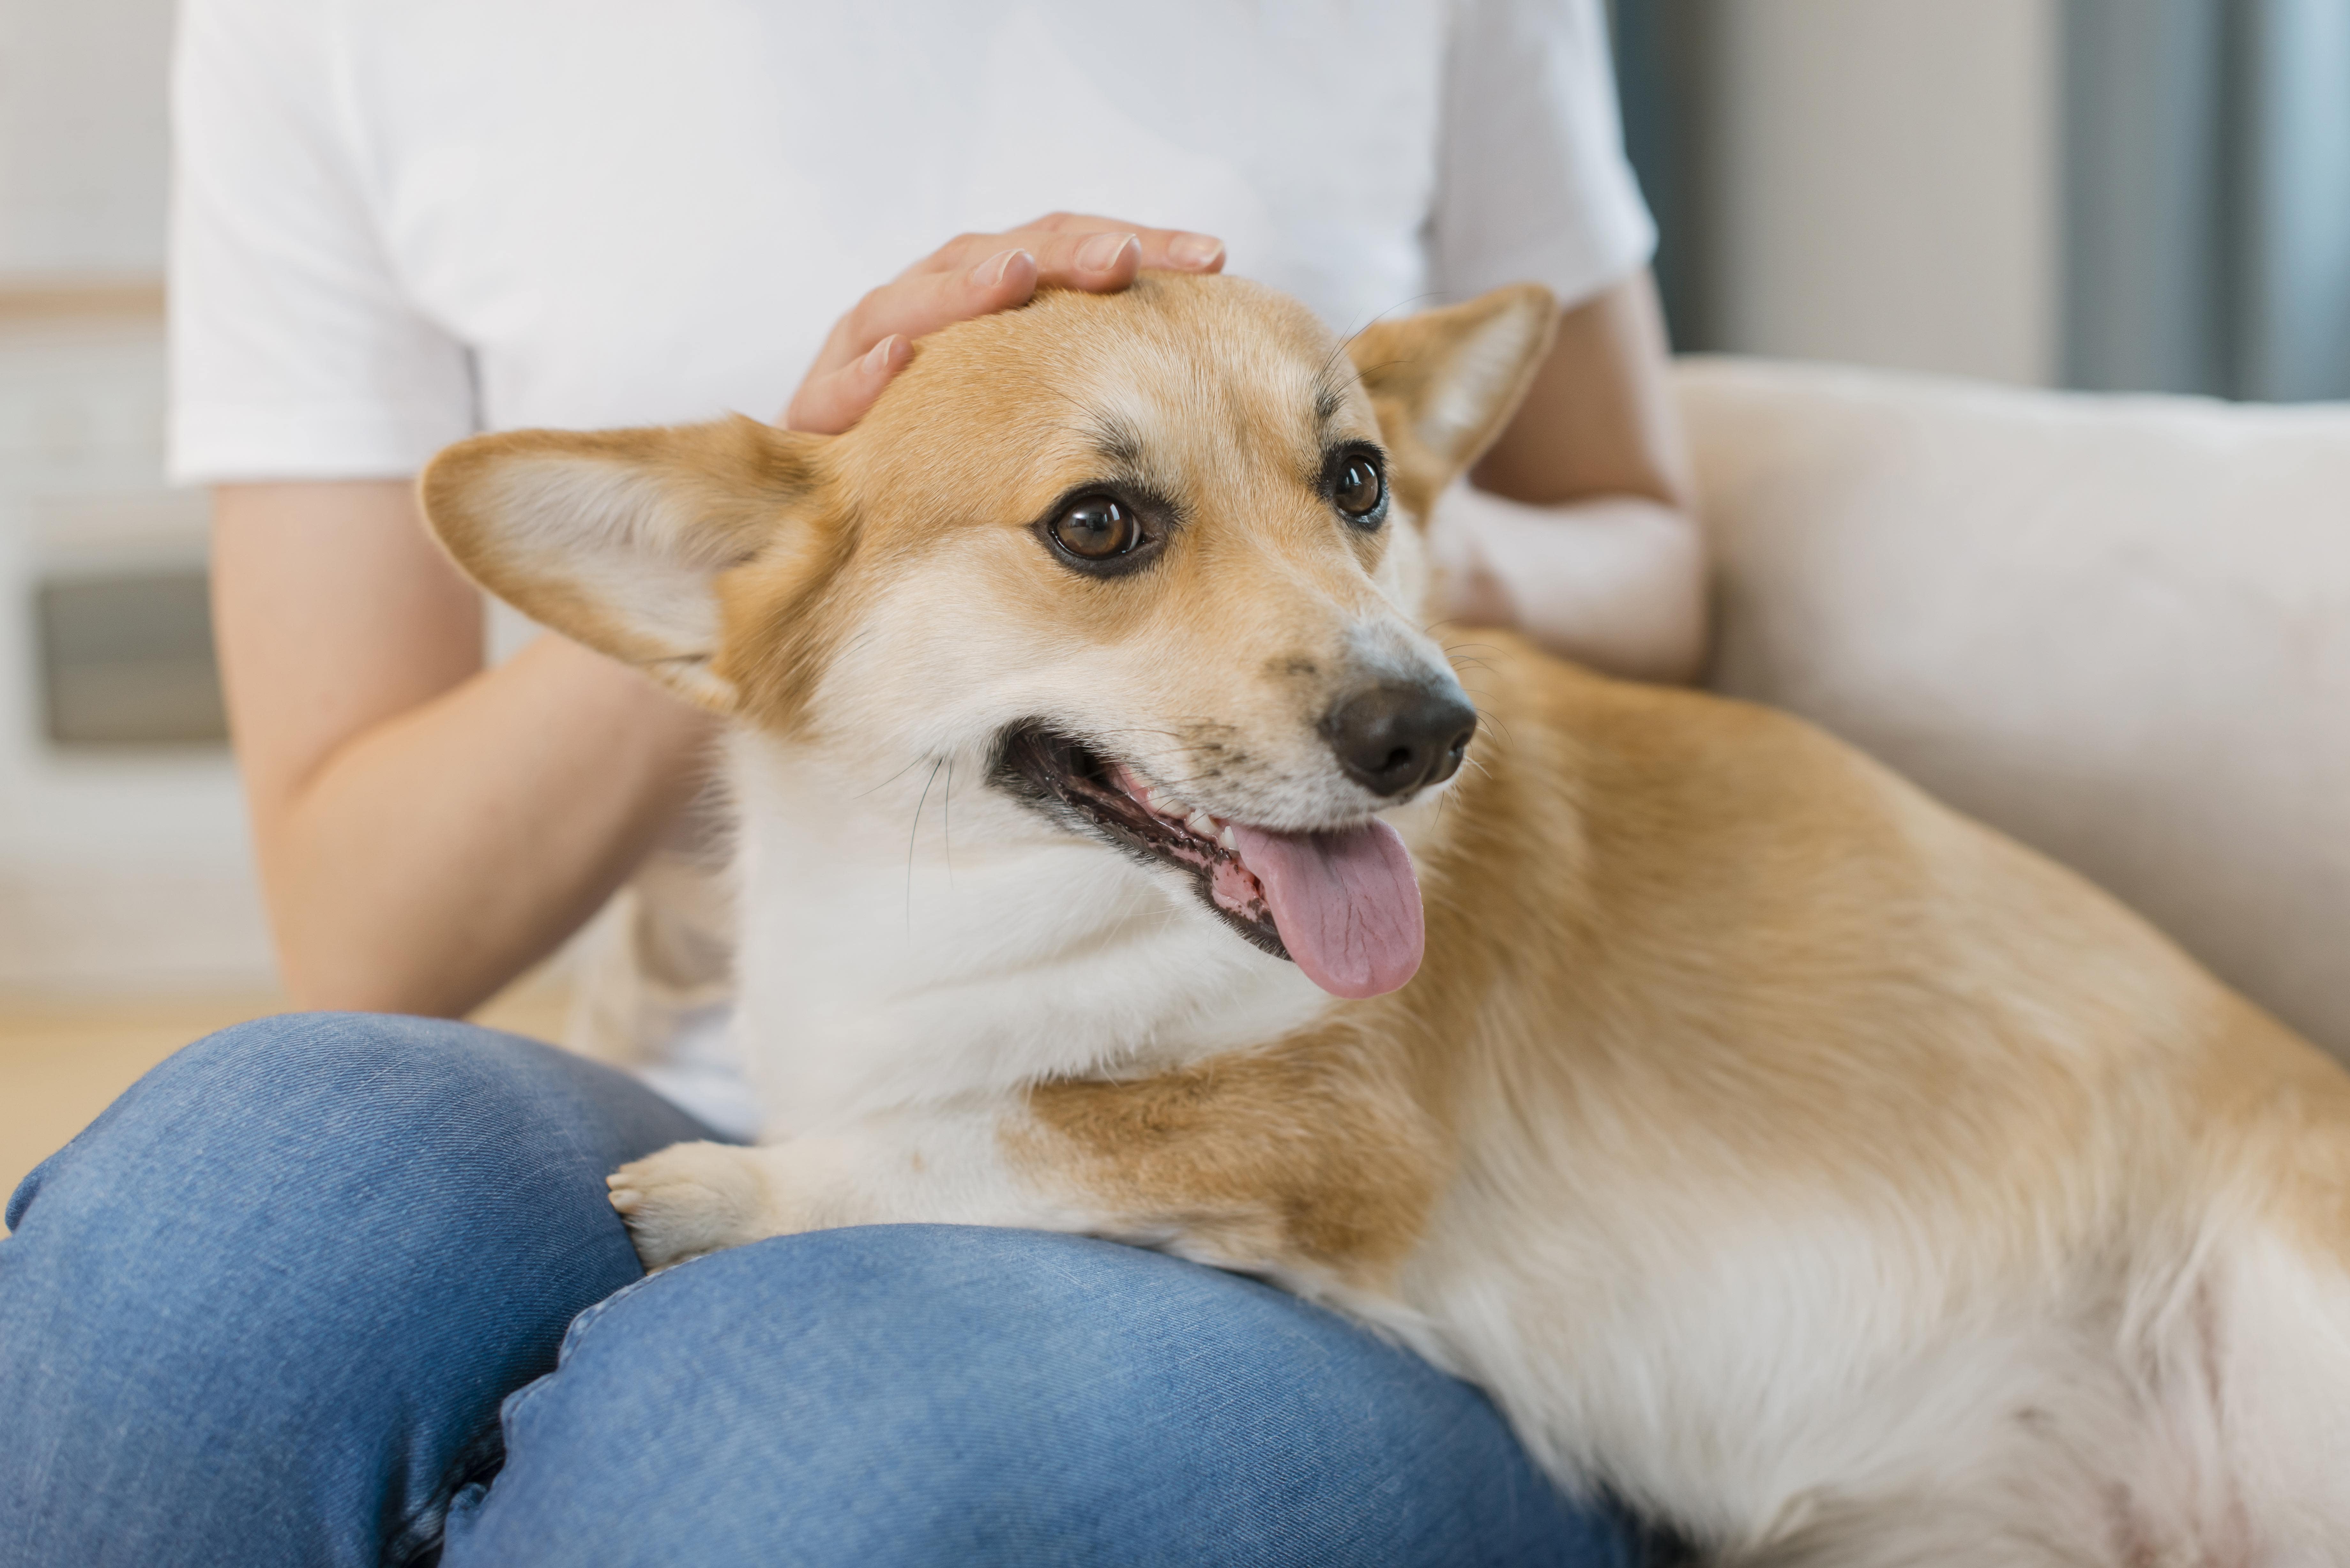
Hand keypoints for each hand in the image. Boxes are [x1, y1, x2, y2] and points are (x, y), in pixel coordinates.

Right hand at [782, 214, 1224, 434]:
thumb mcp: (1026, 416)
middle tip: (1124, 256)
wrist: (829, 527)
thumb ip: (1091, 377)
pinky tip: (898, 361)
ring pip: (908, 305)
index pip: (1060, 252)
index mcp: (979, 306)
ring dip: (963, 289)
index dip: (1133, 245)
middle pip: (991, 261)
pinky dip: (865, 372)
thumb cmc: (943, 465)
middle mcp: (922, 316)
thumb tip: (1207, 365)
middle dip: (1062, 252)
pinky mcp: (814, 421)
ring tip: (1016, 277)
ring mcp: (862, 360)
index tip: (1212, 258)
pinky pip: (835, 391)